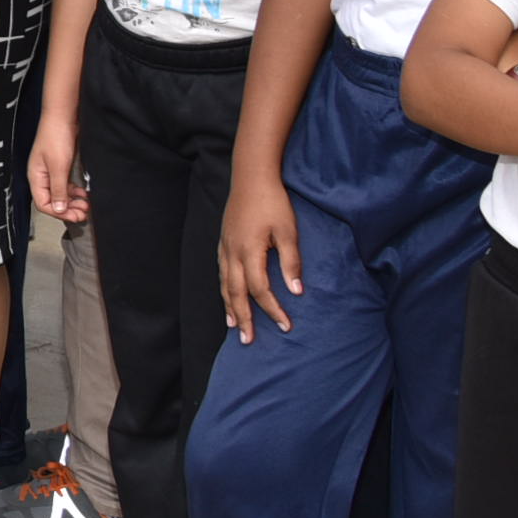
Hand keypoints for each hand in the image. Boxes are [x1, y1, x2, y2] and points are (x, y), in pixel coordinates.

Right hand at [29, 116, 87, 223]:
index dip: (59, 213)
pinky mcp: (60, 166)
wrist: (62, 117)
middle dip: (68, 209)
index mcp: (36, 177)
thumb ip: (58, 189)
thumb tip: (58, 210)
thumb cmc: (55, 137)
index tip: (75, 216)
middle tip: (83, 213)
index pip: (43, 204)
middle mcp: (42, 176)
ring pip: (61, 194)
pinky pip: (66, 185)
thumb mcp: (58, 166)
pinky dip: (75, 192)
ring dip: (73, 201)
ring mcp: (51, 171)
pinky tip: (83, 193)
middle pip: (52, 201)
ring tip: (86, 204)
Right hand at [219, 169, 302, 341]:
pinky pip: (221, 273)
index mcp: (249, 251)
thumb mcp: (288, 231)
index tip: (286, 326)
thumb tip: (297, 291)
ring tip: (234, 326)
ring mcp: (225, 247)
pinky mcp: (223, 241)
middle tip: (248, 341)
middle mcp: (232, 253)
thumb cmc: (273, 202)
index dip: (273, 309)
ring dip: (229, 307)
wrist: (251, 176)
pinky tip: (227, 296)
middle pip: (236, 293)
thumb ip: (291, 262)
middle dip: (243, 318)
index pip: (260, 289)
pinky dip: (224, 290)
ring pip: (224, 284)